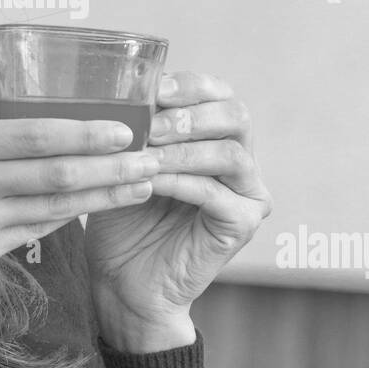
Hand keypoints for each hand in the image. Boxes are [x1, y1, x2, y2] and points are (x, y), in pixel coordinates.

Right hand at [0, 116, 162, 314]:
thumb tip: (39, 142)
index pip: (38, 134)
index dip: (87, 134)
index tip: (126, 131)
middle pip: (56, 172)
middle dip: (112, 168)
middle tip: (153, 161)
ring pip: (53, 206)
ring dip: (102, 197)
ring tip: (139, 186)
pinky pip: (31, 232)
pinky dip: (64, 220)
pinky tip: (93, 212)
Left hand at [84, 72, 271, 346]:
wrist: (123, 282)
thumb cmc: (122, 216)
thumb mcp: (125, 161)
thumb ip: (135, 128)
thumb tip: (121, 89)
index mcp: (216, 136)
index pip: (220, 93)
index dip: (190, 85)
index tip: (153, 87)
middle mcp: (241, 161)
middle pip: (236, 116)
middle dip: (190, 114)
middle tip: (151, 123)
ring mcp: (247, 195)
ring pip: (231, 154)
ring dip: (184, 149)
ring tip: (146, 152)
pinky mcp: (242, 226)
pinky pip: (216, 195)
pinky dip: (180, 182)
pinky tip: (150, 180)